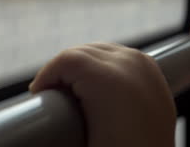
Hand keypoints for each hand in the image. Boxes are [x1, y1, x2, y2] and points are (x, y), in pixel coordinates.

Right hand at [29, 43, 176, 146]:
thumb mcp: (80, 139)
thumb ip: (58, 111)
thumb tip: (41, 98)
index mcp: (110, 79)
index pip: (68, 59)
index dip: (47, 74)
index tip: (38, 94)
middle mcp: (131, 64)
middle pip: (83, 51)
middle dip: (63, 69)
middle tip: (50, 94)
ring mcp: (144, 64)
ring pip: (101, 50)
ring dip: (83, 66)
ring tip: (70, 91)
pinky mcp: (151, 69)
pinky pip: (120, 56)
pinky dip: (104, 65)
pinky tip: (95, 85)